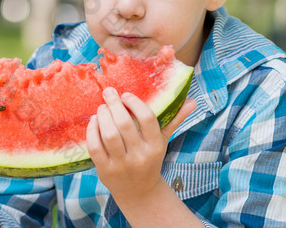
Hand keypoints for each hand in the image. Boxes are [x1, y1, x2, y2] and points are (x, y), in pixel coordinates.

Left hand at [86, 87, 195, 202]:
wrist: (139, 192)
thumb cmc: (149, 159)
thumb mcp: (163, 141)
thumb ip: (175, 119)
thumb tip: (193, 101)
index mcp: (155, 146)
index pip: (147, 119)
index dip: (135, 103)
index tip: (126, 95)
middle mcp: (140, 156)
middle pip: (125, 125)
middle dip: (114, 104)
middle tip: (109, 93)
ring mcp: (122, 165)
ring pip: (109, 135)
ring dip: (102, 116)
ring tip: (102, 108)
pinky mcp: (105, 171)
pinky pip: (95, 147)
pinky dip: (92, 131)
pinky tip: (94, 121)